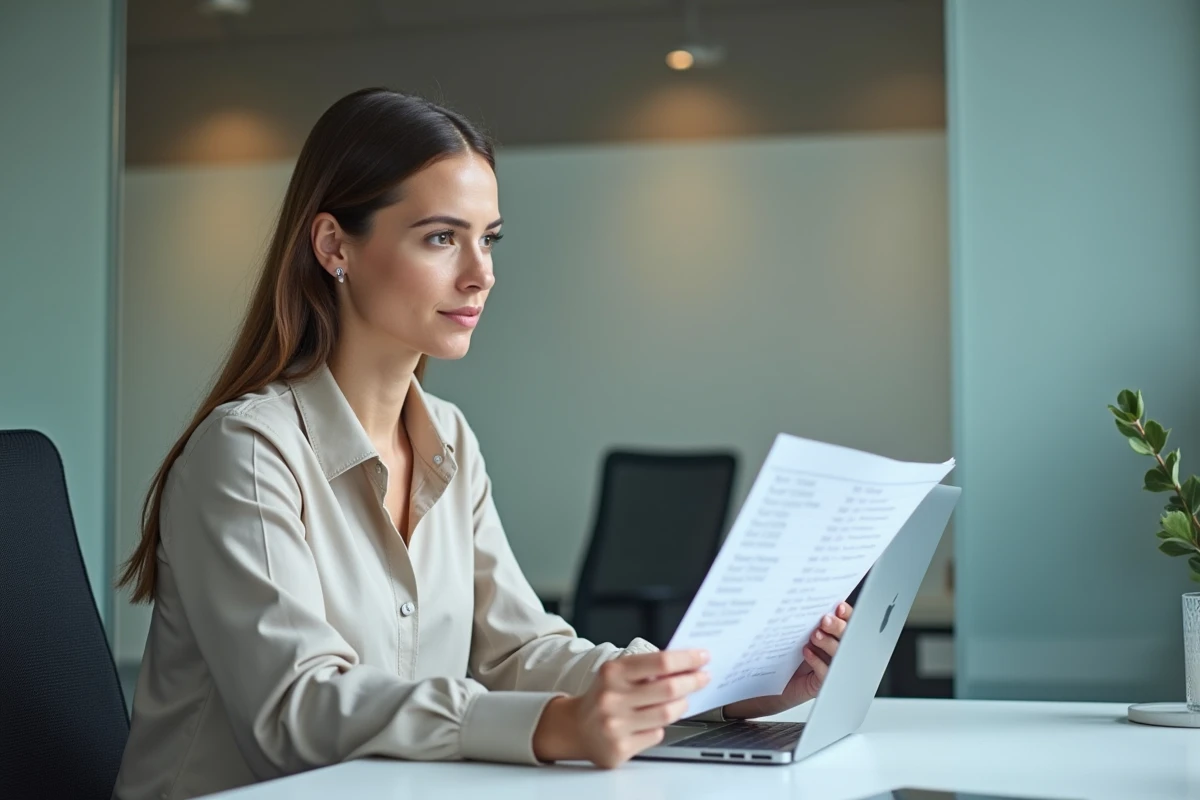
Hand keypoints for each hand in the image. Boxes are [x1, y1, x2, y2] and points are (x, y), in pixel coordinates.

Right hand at [532, 649, 709, 767]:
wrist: (575, 728)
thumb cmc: (604, 696)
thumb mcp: (617, 674)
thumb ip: (646, 669)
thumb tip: (686, 665)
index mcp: (613, 673)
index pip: (660, 662)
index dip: (687, 659)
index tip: (702, 657)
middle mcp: (612, 698)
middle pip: (669, 688)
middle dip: (693, 681)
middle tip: (703, 678)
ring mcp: (616, 725)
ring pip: (667, 714)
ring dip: (682, 705)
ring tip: (683, 700)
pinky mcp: (620, 748)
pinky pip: (656, 734)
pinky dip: (660, 726)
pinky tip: (653, 722)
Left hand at [721, 602, 852, 719]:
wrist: (774, 682)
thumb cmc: (787, 655)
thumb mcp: (797, 633)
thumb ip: (807, 622)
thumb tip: (808, 604)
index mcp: (833, 635)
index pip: (848, 622)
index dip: (846, 614)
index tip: (838, 607)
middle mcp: (836, 651)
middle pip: (847, 637)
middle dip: (838, 627)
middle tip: (825, 621)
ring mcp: (832, 668)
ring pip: (840, 655)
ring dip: (828, 643)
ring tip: (815, 636)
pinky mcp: (822, 683)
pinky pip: (826, 673)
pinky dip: (817, 661)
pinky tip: (807, 652)